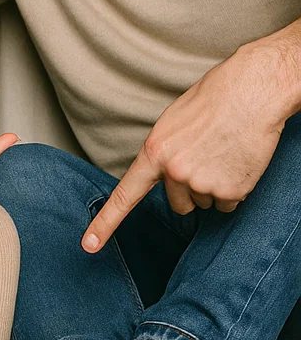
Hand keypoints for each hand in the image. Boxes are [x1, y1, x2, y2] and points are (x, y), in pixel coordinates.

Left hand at [82, 46, 286, 251]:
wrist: (250, 93)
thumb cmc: (211, 103)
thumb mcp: (171, 125)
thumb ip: (162, 154)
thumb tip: (163, 175)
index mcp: (154, 152)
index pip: (125, 195)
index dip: (105, 223)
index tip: (89, 245)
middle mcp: (174, 172)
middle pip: (178, 204)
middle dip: (189, 189)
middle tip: (205, 158)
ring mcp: (202, 183)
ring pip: (205, 203)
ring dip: (214, 186)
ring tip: (223, 154)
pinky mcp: (231, 190)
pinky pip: (228, 204)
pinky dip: (234, 190)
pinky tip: (237, 164)